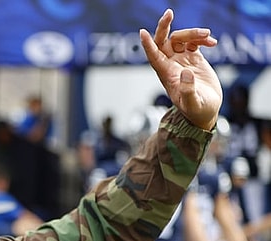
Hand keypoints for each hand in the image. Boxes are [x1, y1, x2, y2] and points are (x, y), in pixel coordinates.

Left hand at [140, 9, 221, 129]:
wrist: (205, 112)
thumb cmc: (196, 111)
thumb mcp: (193, 103)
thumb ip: (188, 90)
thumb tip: (186, 73)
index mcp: (166, 74)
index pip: (153, 56)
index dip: (147, 45)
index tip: (142, 32)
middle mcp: (171, 65)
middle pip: (163, 41)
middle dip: (164, 27)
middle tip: (169, 13)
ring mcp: (182, 60)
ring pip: (180, 39)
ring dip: (192, 33)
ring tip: (208, 36)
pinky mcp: (194, 59)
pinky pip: (194, 42)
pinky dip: (202, 39)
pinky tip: (213, 43)